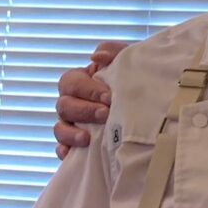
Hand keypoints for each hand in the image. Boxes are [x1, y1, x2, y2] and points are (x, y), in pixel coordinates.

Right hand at [53, 40, 126, 158]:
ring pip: (59, 127)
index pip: (71, 82)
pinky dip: (65, 151)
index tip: (109, 97)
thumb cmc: (132, 79)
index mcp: (80, 81)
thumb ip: (113, 52)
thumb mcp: (127, 61)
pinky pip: (61, 148)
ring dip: (71, 133)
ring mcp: (71, 123)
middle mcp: (72, 102)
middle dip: (84, 110)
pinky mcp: (74, 143)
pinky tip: (72, 155)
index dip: (87, 90)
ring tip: (87, 138)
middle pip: (63, 105)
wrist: (148, 104)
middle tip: (105, 114)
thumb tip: (96, 57)